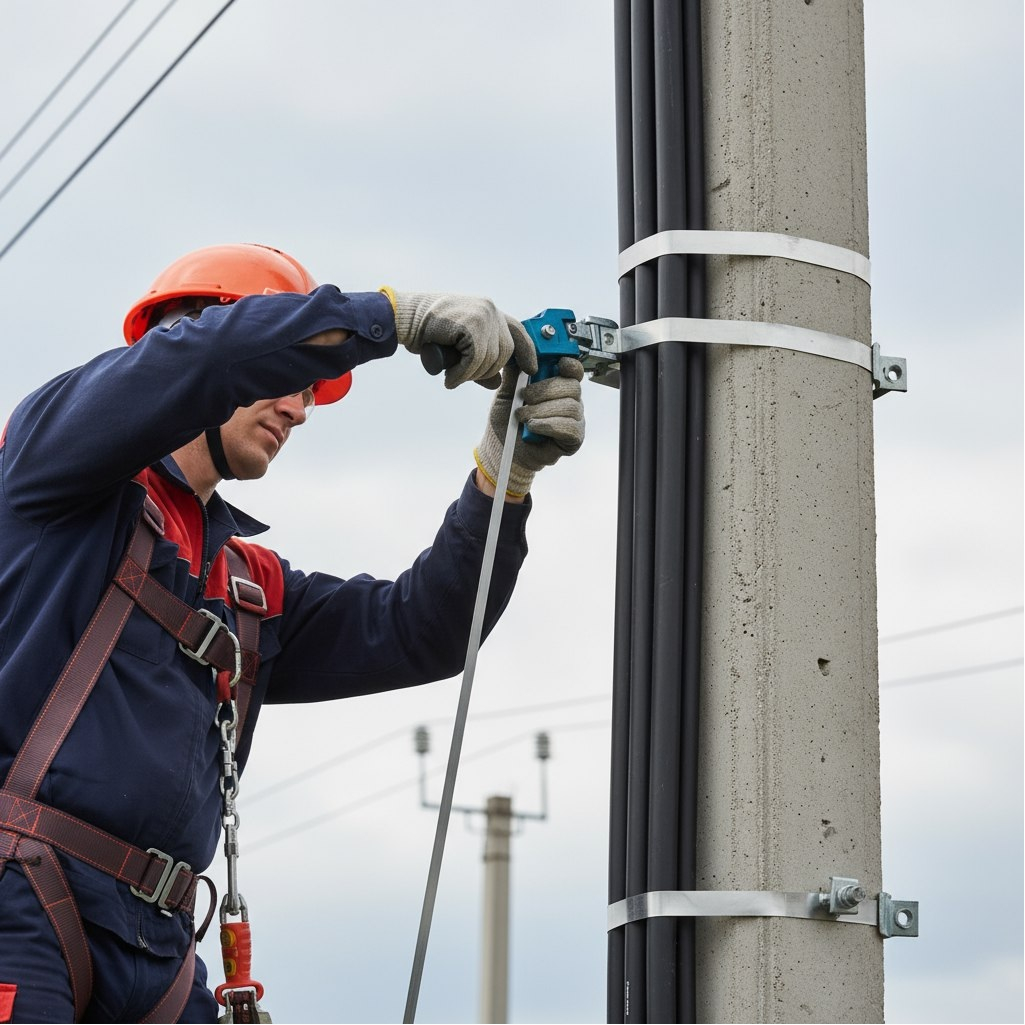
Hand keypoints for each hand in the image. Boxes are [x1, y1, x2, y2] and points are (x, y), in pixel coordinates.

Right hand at [385, 290, 537, 388]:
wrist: (406, 317)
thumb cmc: (429, 331)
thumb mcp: (461, 346)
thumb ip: (480, 360)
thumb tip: (496, 382)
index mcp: (490, 311)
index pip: (518, 332)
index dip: (527, 352)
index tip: (531, 368)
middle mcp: (490, 310)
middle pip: (505, 353)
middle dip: (486, 372)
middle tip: (463, 376)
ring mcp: (483, 315)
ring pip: (490, 359)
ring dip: (470, 375)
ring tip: (453, 376)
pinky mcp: (471, 325)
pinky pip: (475, 359)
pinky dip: (462, 374)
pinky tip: (450, 377)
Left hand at [474, 357, 584, 496]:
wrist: (502, 449)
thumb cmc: (507, 421)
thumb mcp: (507, 391)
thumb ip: (515, 371)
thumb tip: (518, 350)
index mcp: (558, 385)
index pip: (573, 369)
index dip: (569, 364)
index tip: (558, 363)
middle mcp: (570, 400)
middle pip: (572, 386)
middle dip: (545, 390)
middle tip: (524, 398)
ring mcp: (574, 420)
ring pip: (570, 406)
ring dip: (542, 410)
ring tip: (522, 417)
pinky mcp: (574, 438)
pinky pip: (570, 427)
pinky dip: (548, 425)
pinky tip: (533, 428)